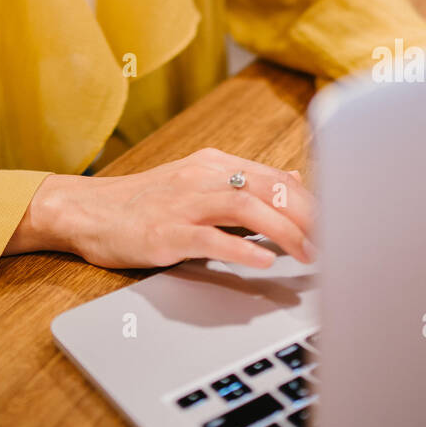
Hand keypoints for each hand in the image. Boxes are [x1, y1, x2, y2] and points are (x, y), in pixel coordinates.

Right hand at [23, 147, 315, 270]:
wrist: (87, 211)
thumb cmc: (143, 203)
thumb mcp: (196, 185)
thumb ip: (242, 187)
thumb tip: (293, 186)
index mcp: (212, 164)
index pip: (274, 176)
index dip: (311, 200)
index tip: (338, 220)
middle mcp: (201, 177)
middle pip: (268, 188)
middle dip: (308, 215)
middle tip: (334, 240)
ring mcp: (183, 203)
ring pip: (246, 207)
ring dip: (284, 231)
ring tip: (308, 253)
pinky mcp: (166, 232)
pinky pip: (211, 238)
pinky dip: (242, 248)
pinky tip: (264, 261)